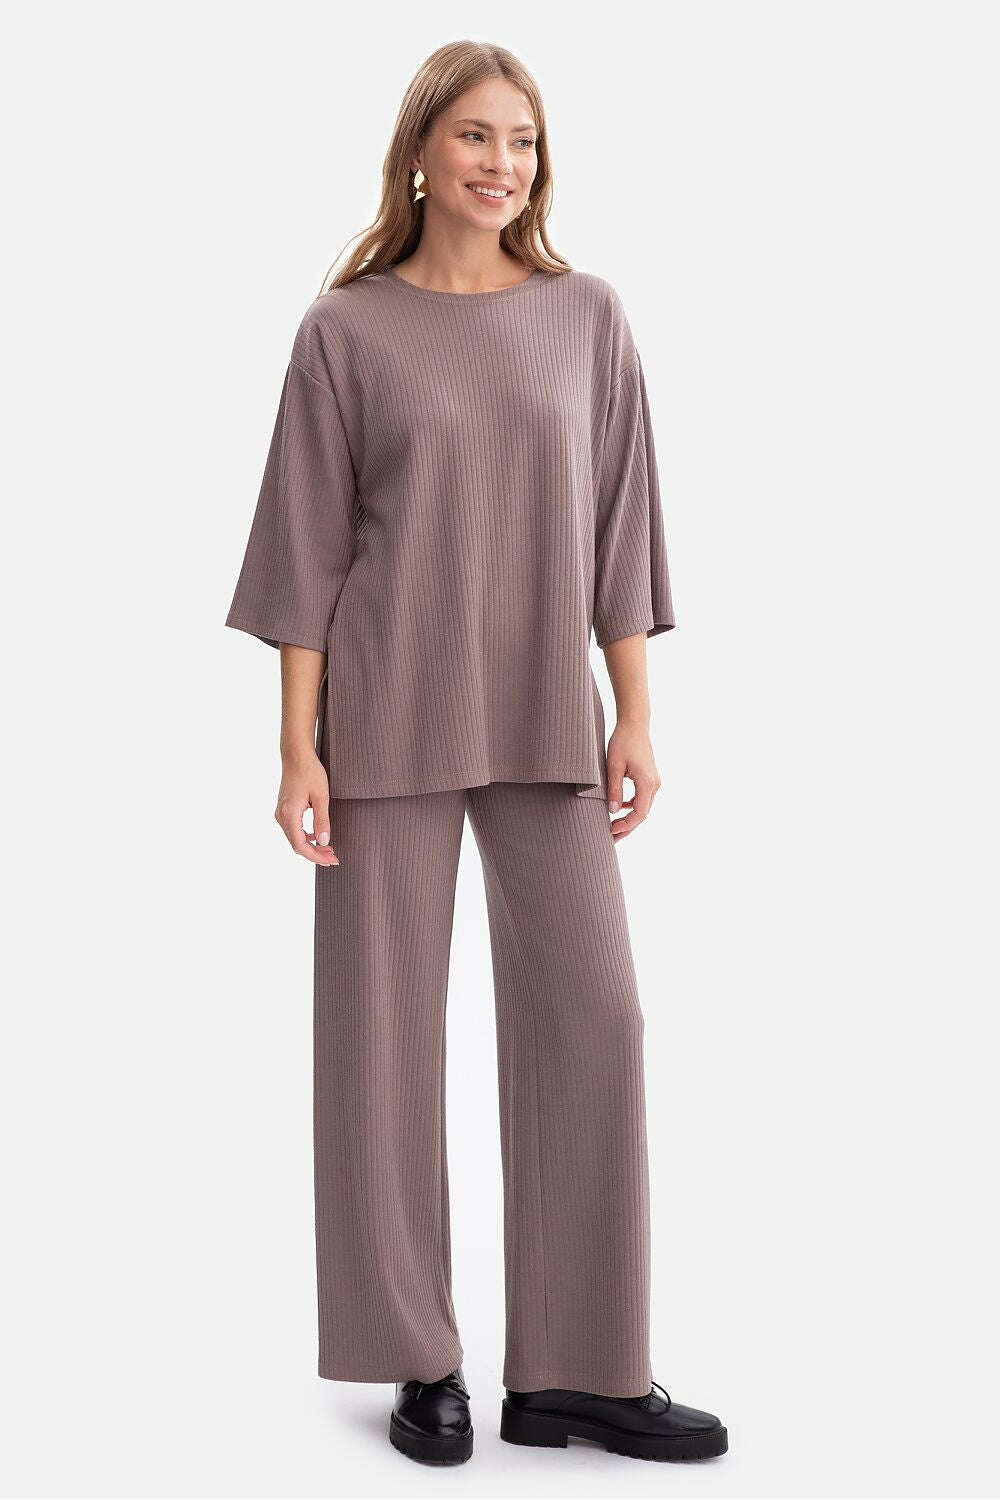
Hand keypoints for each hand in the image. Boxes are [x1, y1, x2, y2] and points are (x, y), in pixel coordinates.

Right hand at [275, 751, 338, 865]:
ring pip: (295, 838)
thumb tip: (324, 842)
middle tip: (334, 857)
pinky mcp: (284, 809)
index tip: (331, 860)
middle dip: (315, 853)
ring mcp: (281, 813)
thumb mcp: (321, 796)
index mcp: (289, 814)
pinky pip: (294, 829)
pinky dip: (306, 836)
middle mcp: (281, 816)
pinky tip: (319, 835)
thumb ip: (322, 820)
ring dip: (311, 845)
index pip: (300, 845)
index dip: (316, 856)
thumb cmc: (309, 772)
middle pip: (296, 844)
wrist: (296, 755)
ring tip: (329, 848)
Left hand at [606, 719, 660, 841]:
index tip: (610, 830)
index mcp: (647, 783)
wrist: (634, 724)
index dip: (625, 825)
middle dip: (627, 828)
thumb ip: (614, 790)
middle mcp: (654, 785)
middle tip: (611, 839)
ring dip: (629, 819)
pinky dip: (632, 808)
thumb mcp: (613, 766)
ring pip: (643, 808)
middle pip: (642, 815)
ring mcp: (653, 782)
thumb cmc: (622, 742)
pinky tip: (619, 809)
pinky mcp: (649, 778)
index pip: (639, 814)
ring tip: (613, 829)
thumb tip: (613, 811)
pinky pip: (642, 799)